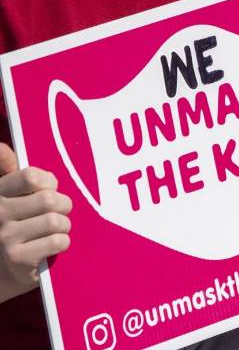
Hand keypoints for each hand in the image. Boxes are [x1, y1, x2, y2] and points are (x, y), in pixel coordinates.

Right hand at [0, 144, 71, 303]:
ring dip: (64, 226)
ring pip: (56, 221)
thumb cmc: (8, 229)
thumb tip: (1, 147)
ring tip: (56, 230)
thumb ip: (6, 171)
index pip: (31, 176)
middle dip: (64, 206)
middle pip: (49, 200)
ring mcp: (6, 238)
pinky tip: (53, 246)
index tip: (51, 190)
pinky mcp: (19, 260)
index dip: (50, 182)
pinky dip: (62, 243)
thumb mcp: (4, 197)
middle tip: (60, 213)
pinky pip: (57, 242)